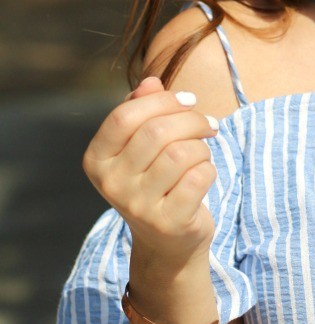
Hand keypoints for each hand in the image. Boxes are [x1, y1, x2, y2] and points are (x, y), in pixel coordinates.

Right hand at [83, 76, 218, 264]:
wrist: (167, 241)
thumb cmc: (156, 180)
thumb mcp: (142, 144)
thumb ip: (143, 109)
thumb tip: (151, 81)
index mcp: (96, 159)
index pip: (124, 116)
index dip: (162, 101)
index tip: (189, 100)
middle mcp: (111, 184)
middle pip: (157, 131)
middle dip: (192, 120)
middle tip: (209, 125)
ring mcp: (137, 206)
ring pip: (182, 153)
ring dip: (202, 147)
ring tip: (203, 153)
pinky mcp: (167, 222)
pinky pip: (198, 176)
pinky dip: (209, 168)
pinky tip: (204, 174)